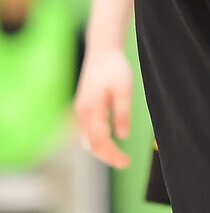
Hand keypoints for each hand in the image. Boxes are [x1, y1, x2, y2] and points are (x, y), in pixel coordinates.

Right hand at [74, 46, 132, 167]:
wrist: (102, 50)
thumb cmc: (114, 67)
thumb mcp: (124, 88)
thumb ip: (122, 113)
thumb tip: (122, 136)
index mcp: (91, 110)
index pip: (101, 141)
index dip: (113, 155)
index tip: (127, 162)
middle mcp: (82, 114)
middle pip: (91, 145)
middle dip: (107, 156)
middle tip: (125, 161)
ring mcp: (80, 112)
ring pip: (86, 140)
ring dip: (100, 150)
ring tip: (117, 154)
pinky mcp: (82, 108)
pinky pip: (85, 132)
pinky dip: (95, 141)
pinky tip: (107, 141)